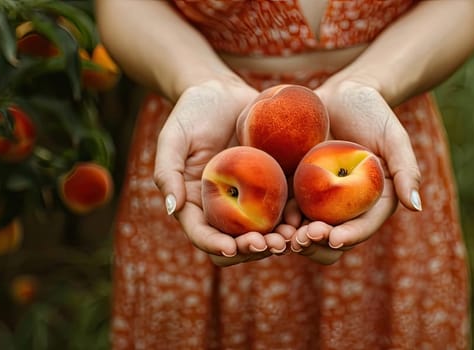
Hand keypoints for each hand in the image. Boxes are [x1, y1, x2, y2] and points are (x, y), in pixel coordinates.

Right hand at [153, 80, 288, 266]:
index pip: (203, 234)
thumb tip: (173, 208)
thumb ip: (167, 171)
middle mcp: (225, 208)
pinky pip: (287, 208)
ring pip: (265, 232)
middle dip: (252, 250)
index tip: (231, 249)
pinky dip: (295, 219)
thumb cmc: (193, 112)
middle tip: (269, 246)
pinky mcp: (276, 185)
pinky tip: (307, 219)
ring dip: (278, 241)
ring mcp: (252, 200)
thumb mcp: (173, 136)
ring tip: (291, 240)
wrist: (225, 92)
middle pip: (237, 241)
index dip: (215, 245)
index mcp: (197, 204)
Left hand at [288, 79, 421, 264]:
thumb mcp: (393, 136)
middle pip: (332, 240)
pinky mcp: (295, 188)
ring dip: (294, 240)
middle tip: (302, 239)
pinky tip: (267, 219)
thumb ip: (407, 170)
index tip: (335, 238)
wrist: (338, 94)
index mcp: (373, 203)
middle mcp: (345, 208)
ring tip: (283, 236)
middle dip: (317, 246)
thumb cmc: (372, 111)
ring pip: (305, 232)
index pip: (363, 227)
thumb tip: (416, 208)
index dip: (350, 236)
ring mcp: (318, 201)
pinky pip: (284, 211)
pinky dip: (277, 219)